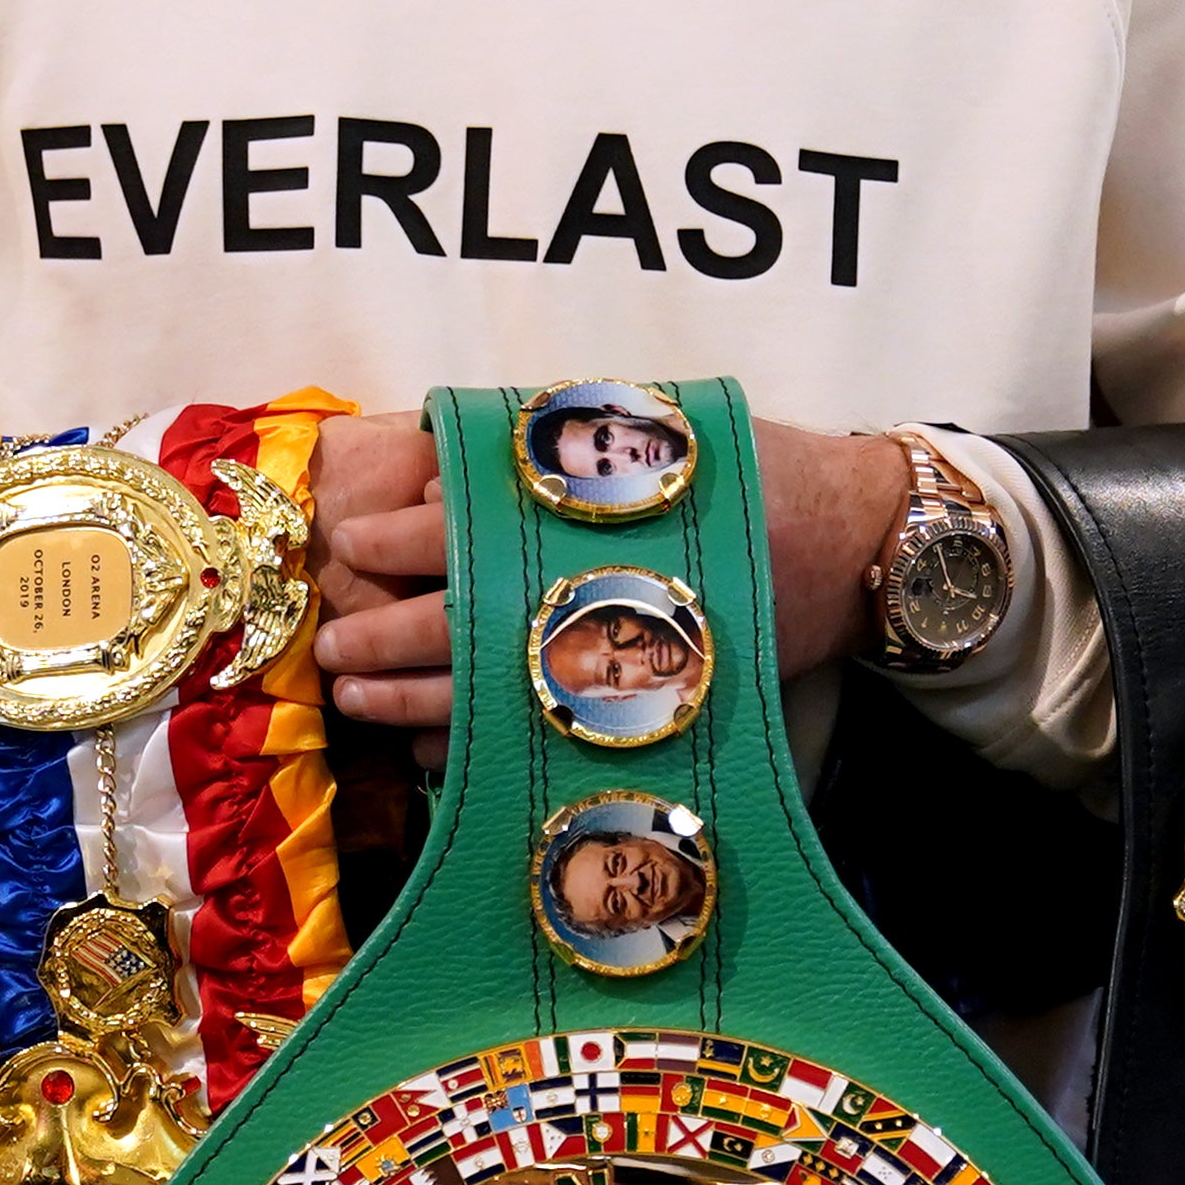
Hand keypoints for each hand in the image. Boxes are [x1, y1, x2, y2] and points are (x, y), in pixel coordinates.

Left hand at [309, 412, 912, 752]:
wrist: (852, 543)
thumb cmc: (743, 478)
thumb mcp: (645, 433)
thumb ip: (543, 447)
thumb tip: (430, 473)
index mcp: (576, 518)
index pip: (455, 527)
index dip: (391, 538)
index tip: (349, 544)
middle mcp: (582, 594)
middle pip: (450, 624)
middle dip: (378, 639)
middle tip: (332, 649)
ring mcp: (606, 663)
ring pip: (479, 694)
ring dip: (406, 701)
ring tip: (355, 701)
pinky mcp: (633, 713)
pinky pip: (532, 745)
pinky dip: (472, 751)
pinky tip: (428, 750)